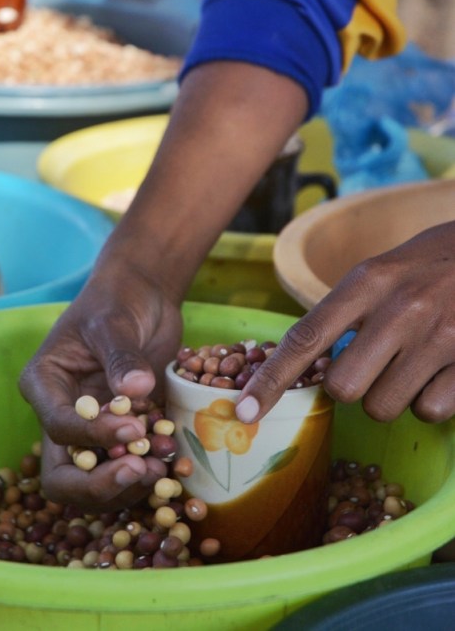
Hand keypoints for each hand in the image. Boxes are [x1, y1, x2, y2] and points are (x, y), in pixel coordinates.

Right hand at [19, 255, 182, 511]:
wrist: (144, 296)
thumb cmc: (117, 299)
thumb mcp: (114, 320)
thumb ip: (122, 355)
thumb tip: (136, 388)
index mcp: (45, 386)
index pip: (59, 428)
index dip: (93, 437)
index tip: (132, 429)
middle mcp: (63, 415)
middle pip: (64, 476)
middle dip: (99, 485)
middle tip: (142, 471)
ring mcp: (92, 430)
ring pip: (95, 482)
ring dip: (128, 486)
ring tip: (163, 468)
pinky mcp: (122, 435)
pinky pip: (129, 469)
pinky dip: (150, 474)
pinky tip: (174, 462)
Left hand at [236, 221, 454, 423]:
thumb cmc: (428, 267)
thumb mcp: (380, 272)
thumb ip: (344, 313)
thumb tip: (305, 367)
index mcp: (368, 281)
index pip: (306, 337)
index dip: (271, 379)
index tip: (244, 410)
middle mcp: (401, 308)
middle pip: (342, 388)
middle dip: (350, 387)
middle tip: (373, 363)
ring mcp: (440, 336)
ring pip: (383, 407)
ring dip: (390, 396)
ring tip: (412, 362)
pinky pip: (429, 411)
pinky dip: (429, 399)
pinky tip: (440, 369)